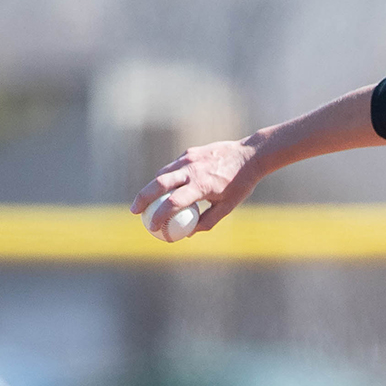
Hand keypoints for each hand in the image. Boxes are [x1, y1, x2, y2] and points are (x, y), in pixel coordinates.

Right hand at [130, 138, 260, 234]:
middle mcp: (192, 170)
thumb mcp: (228, 207)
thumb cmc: (240, 185)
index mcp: (202, 186)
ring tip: (146, 201)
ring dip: (152, 187)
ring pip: (162, 173)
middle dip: (142, 198)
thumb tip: (188, 234)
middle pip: (158, 184)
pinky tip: (164, 188)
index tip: (152, 227)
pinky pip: (172, 167)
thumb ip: (207, 221)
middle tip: (135, 212)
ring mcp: (189, 158)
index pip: (173, 203)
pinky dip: (166, 178)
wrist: (250, 155)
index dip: (159, 216)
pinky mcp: (189, 151)